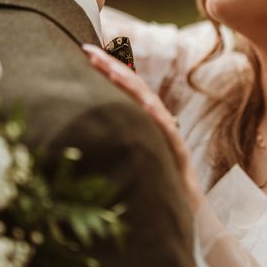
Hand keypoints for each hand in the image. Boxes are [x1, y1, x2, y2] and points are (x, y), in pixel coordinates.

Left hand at [83, 45, 203, 212]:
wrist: (189, 216)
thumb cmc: (156, 189)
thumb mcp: (127, 161)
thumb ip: (111, 144)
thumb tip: (78, 133)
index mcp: (144, 123)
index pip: (124, 90)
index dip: (106, 70)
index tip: (84, 52)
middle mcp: (157, 124)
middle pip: (135, 89)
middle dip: (111, 67)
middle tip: (87, 50)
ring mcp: (169, 137)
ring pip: (150, 104)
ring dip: (130, 84)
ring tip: (110, 69)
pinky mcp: (180, 155)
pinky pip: (168, 132)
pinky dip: (156, 116)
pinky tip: (145, 104)